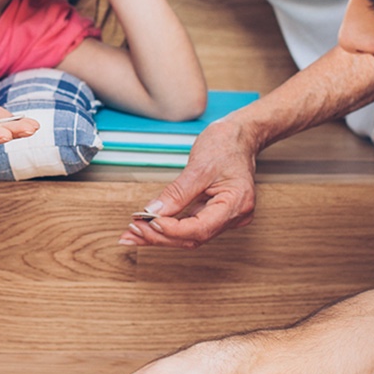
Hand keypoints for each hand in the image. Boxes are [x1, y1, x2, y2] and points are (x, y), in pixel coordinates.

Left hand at [121, 119, 256, 247]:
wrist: (240, 135)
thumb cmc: (226, 145)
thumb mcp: (198, 167)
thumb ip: (177, 193)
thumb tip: (154, 212)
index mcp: (236, 203)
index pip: (200, 228)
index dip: (171, 230)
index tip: (148, 223)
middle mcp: (235, 215)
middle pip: (194, 237)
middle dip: (160, 236)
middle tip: (133, 232)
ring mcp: (227, 217)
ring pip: (191, 236)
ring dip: (161, 236)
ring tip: (135, 234)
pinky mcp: (217, 214)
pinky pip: (191, 226)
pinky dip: (170, 227)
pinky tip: (150, 228)